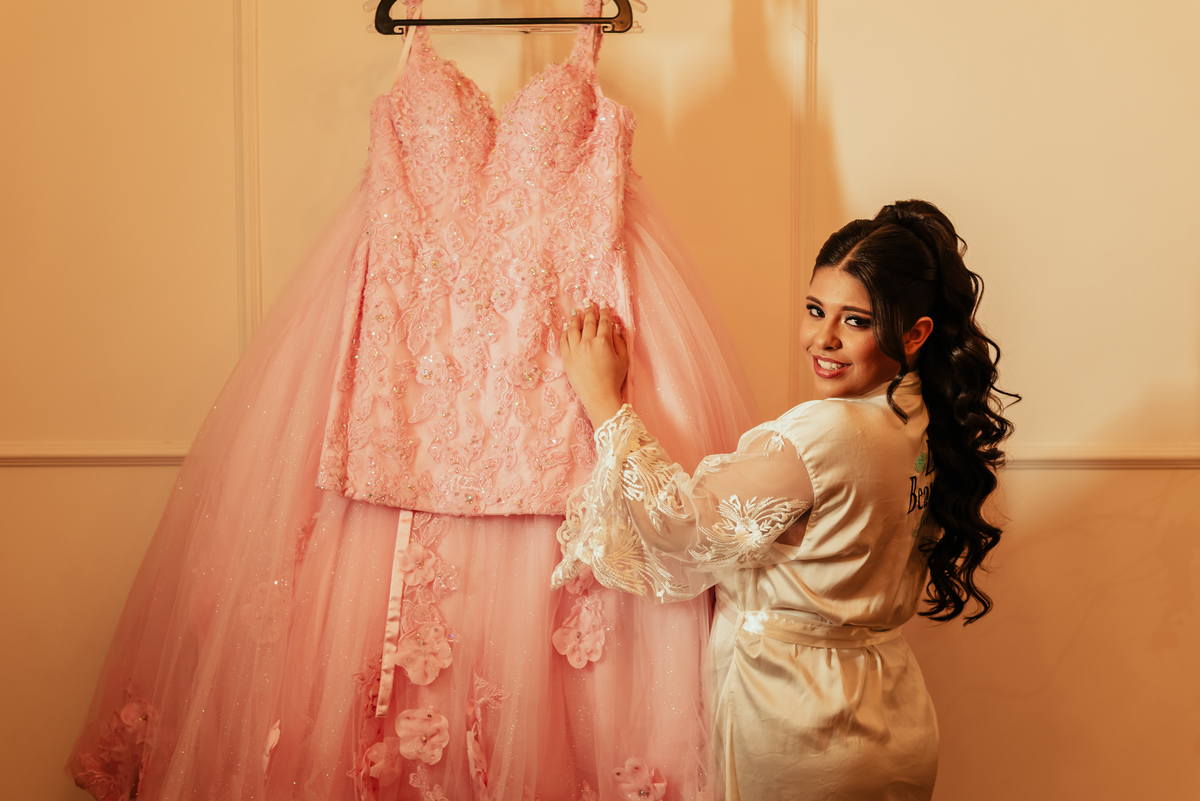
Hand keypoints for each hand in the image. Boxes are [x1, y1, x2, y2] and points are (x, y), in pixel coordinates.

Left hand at [560, 302, 628, 424]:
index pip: (603, 322)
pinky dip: (565, 332)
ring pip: (573, 329)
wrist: (599, 396)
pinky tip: (566, 327)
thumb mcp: (623, 359)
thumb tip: (615, 326)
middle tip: (588, 302)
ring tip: (575, 312)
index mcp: (603, 342)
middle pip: (588, 322)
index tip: (603, 304)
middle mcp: (588, 342)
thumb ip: (620, 341)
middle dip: (589, 310)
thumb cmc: (614, 379)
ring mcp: (575, 350)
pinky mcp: (567, 358)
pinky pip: (564, 340)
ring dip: (575, 318)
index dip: (604, 311)